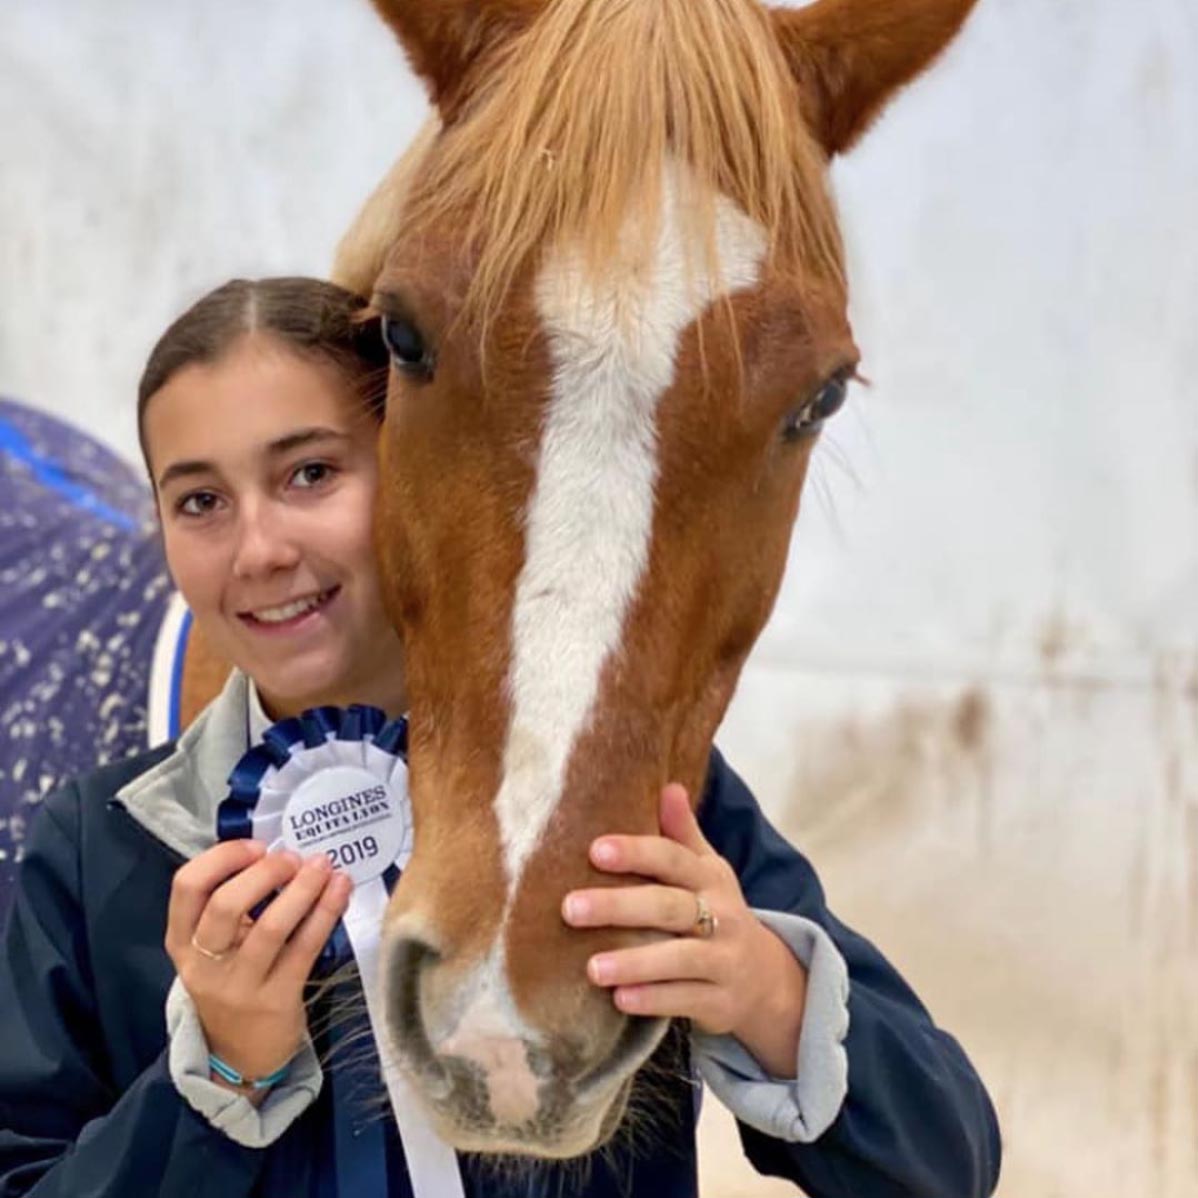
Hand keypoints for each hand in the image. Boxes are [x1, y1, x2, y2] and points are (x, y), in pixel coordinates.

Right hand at [165, 841, 352, 1092]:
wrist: (238, 1056)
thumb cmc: (232, 983)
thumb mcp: (213, 948)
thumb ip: (231, 905)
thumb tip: (276, 852)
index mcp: (183, 941)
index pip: (187, 886)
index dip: (224, 857)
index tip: (257, 847)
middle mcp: (204, 963)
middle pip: (226, 904)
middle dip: (266, 872)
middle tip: (293, 858)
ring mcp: (240, 985)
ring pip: (271, 926)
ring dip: (302, 888)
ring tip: (324, 866)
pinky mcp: (276, 1000)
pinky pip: (305, 947)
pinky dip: (326, 911)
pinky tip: (341, 889)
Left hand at [562, 784, 807, 1077]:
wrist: (766, 980)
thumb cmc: (718, 914)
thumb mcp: (707, 872)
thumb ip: (683, 834)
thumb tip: (667, 785)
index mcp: (710, 877)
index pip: (673, 859)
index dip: (636, 852)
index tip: (594, 850)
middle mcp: (722, 915)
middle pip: (669, 907)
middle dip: (619, 906)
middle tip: (570, 908)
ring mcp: (724, 960)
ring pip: (680, 958)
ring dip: (635, 962)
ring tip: (591, 968)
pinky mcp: (722, 1001)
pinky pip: (686, 1000)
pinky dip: (654, 999)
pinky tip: (620, 999)